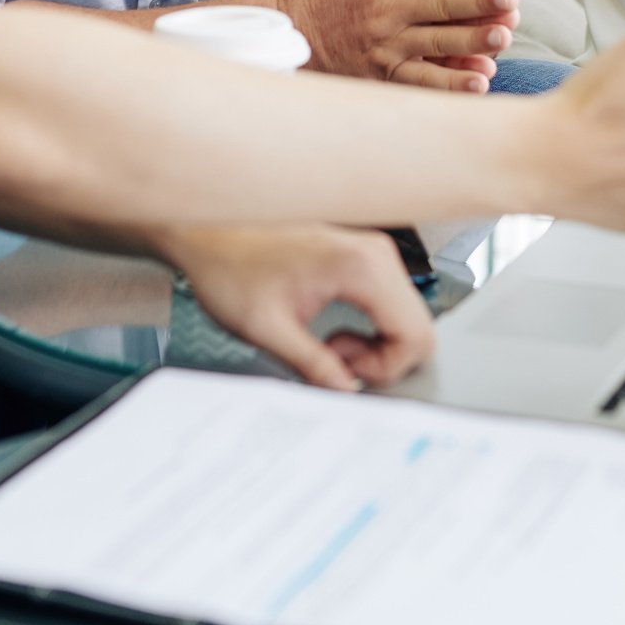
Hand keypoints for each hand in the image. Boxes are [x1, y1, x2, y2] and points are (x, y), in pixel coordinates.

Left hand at [160, 223, 433, 388]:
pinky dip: (368, 327)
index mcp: (360, 266)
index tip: (346, 373)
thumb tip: (348, 393)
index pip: (416, 335)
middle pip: (417, 327)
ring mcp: (371, 252)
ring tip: (327, 345)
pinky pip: (388, 304)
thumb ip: (315, 367)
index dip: (386, 369)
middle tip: (333, 362)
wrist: (207, 231)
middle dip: (382, 359)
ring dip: (374, 344)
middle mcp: (375, 253)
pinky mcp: (362, 257)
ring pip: (405, 318)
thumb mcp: (269, 330)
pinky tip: (332, 331)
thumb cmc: (229, 267)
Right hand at [279, 0, 521, 91]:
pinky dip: (451, 84)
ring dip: (472, 40)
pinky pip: (422, 82)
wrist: (295, 31)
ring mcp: (387, 45)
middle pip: (439, 3)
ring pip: (436, 44)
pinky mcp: (386, 76)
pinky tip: (481, 80)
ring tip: (505, 34)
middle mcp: (388, 10)